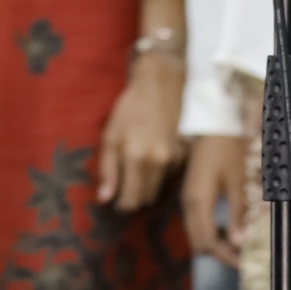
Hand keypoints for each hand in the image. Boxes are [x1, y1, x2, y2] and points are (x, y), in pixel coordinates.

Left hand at [97, 56, 185, 212]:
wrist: (161, 84)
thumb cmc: (131, 108)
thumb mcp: (111, 135)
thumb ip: (108, 169)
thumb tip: (105, 199)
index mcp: (136, 158)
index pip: (131, 200)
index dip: (122, 205)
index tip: (117, 200)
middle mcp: (158, 162)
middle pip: (147, 198)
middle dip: (136, 196)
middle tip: (127, 185)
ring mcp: (175, 158)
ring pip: (160, 189)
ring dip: (149, 186)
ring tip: (141, 170)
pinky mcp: (185, 154)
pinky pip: (172, 176)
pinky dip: (163, 174)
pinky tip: (155, 159)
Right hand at [183, 135, 248, 267]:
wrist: (213, 124)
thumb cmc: (228, 148)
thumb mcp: (237, 180)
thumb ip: (237, 212)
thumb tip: (239, 244)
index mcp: (198, 202)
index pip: (208, 242)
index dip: (226, 257)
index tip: (245, 267)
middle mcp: (188, 204)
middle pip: (199, 243)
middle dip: (220, 255)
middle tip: (243, 261)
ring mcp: (188, 200)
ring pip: (196, 234)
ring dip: (215, 245)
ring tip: (239, 249)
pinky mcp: (191, 195)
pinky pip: (197, 223)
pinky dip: (211, 233)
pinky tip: (229, 232)